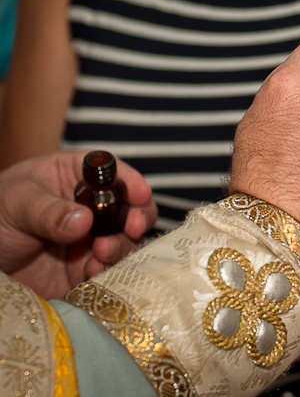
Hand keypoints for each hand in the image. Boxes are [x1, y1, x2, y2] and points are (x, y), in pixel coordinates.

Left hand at [0, 151, 155, 298]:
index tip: (140, 195)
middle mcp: (91, 207)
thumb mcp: (15, 203)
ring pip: (126, 240)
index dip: (132, 181)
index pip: (113, 172)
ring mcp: (91, 238)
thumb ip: (48, 211)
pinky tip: (93, 271)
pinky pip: (110, 269)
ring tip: (103, 252)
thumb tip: (83, 221)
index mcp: (76, 177)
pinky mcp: (86, 268)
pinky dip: (109, 270)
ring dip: (122, 246)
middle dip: (138, 217)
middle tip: (132, 228)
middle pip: (131, 207)